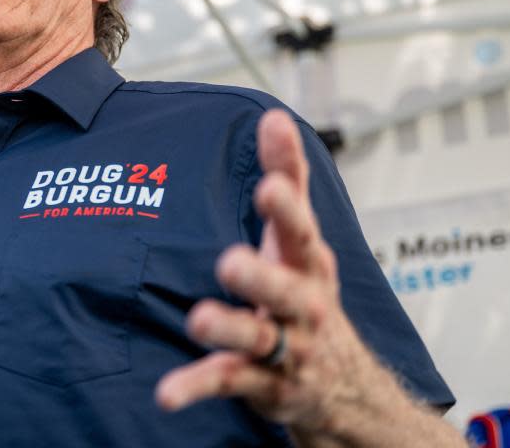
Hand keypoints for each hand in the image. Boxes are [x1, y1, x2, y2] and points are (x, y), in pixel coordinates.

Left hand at [155, 109, 377, 430]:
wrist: (343, 385)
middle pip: (285, 290)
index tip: (270, 185)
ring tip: (199, 319)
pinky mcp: (263, 384)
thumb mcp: (302, 238)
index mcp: (309, 264)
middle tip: (230, 260)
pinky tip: (166, 393)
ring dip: (229, 329)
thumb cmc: (308, 292)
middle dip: (262, 276)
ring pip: (257, 339)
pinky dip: (196, 387)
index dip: (289, 209)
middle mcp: (303, 307)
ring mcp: (285, 349)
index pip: (301, 232)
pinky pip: (228, 382)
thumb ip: (288, 178)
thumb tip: (274, 116)